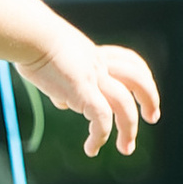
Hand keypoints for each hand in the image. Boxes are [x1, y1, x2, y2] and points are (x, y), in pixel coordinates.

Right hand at [30, 31, 160, 159]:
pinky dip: (100, 137)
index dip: (141, 77)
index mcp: (94, 55)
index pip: (128, 61)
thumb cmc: (32, 43)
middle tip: (152, 118)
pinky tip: (91, 149)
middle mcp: (98, 64)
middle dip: (150, 98)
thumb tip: (63, 102)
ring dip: (129, 129)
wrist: (30, 34)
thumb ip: (64, 83)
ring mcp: (93, 77)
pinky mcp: (83, 90)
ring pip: (124, 104)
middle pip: (137, 78)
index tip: (141, 95)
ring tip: (125, 148)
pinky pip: (101, 118)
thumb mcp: (54, 62)